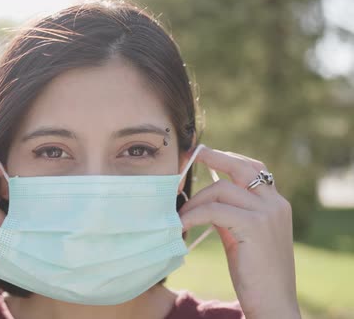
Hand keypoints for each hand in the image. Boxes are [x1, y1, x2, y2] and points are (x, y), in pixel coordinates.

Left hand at [179, 146, 300, 318]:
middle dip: (213, 157)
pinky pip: (214, 210)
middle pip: (241, 166)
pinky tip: (181, 224)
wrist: (273, 302)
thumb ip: (229, 214)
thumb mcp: (242, 236)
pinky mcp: (254, 226)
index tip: (205, 154)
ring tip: (180, 216)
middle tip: (189, 155)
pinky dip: (193, 215)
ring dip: (194, 201)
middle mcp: (275, 203)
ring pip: (221, 189)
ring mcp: (267, 213)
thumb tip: (203, 200)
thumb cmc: (255, 273)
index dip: (228, 158)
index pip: (254, 168)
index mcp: (276, 204)